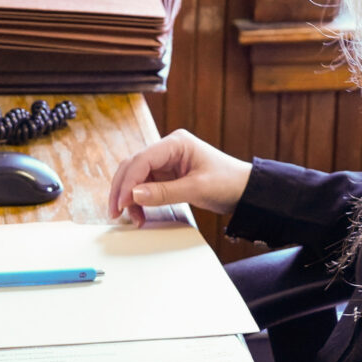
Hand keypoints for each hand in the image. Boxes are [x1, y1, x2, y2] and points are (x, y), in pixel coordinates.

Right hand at [107, 130, 250, 219]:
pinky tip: (140, 214)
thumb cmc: (228, 182)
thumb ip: (164, 192)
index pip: (142, 160)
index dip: (128, 182)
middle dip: (122, 190)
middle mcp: (168, 149)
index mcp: (176, 143)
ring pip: (135, 177)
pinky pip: (145, 186)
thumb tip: (134, 195)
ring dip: (129, 198)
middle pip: (133, 166)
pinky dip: (139, 200)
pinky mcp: (167, 175)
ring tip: (133, 218)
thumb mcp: (197, 189)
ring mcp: (166, 161)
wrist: (245, 190)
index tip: (122, 203)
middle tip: (116, 212)